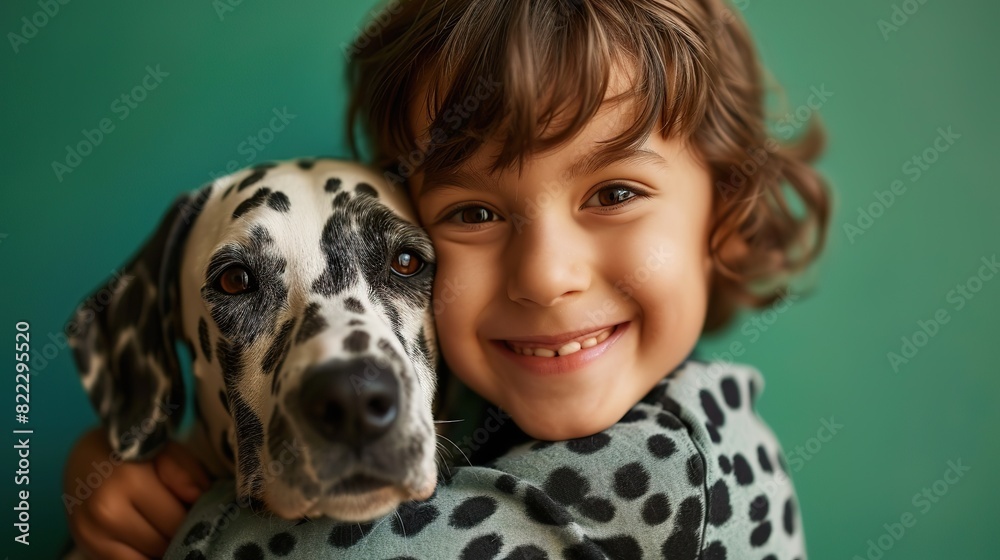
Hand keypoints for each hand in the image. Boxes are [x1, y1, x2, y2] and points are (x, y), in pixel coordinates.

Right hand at [63, 428, 209, 558]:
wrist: (86, 457)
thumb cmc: (135, 452)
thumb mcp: (165, 449)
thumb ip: (185, 473)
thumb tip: (199, 498)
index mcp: (129, 481)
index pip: (176, 522)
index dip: (194, 521)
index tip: (199, 513)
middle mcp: (106, 512)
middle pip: (161, 545)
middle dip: (177, 537)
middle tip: (182, 522)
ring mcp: (90, 534)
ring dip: (159, 551)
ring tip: (165, 532)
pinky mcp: (84, 547)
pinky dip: (141, 556)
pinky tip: (148, 541)